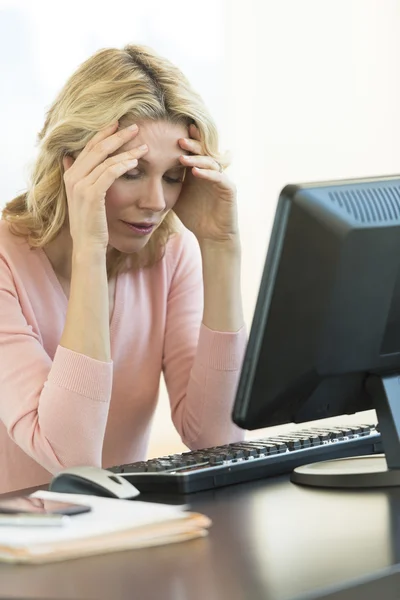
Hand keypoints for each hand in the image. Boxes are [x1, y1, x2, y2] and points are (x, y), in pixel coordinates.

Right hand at [62, 122, 147, 251]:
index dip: (104, 133)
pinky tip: (136, 161)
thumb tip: (68, 158)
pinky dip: (124, 164)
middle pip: (97, 147)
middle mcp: (73, 177)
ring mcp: (80, 185)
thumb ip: (76, 176)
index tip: (119, 124)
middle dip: (118, 135)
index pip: (88, 147)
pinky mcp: (91, 194)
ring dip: (127, 150)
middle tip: (135, 126)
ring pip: (106, 159)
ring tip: (143, 146)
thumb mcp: (80, 197)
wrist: (88, 245)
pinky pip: (110, 172)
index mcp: (70, 175)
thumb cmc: (91, 223)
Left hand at [173, 124, 237, 244]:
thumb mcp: (176, 197)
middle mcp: (211, 171)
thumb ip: (167, 183)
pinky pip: (218, 177)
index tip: (170, 132)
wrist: (212, 235)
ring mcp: (221, 179)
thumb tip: (146, 173)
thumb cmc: (194, 216)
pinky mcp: (229, 189)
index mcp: (199, 171)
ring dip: (197, 159)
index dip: (185, 142)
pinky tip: (196, 172)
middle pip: (203, 152)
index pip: (193, 152)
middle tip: (179, 139)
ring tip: (183, 158)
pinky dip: (207, 174)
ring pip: (210, 163)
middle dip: (192, 145)